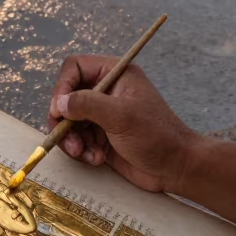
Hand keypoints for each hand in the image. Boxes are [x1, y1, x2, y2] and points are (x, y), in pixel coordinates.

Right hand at [46, 56, 200, 192]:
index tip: (59, 111)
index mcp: (115, 74)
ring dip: (72, 139)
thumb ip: (87, 104)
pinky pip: (78, 139)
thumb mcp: (121, 116)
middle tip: (67, 139)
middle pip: (67, 96)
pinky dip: (81, 150)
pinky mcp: (101, 136)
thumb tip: (60, 102)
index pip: (75, 68)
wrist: (175, 167)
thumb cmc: (155, 135)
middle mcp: (106, 91)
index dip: (63, 87)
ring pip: (69, 121)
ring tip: (85, 153)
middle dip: (64, 120)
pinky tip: (96, 158)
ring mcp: (103, 115)